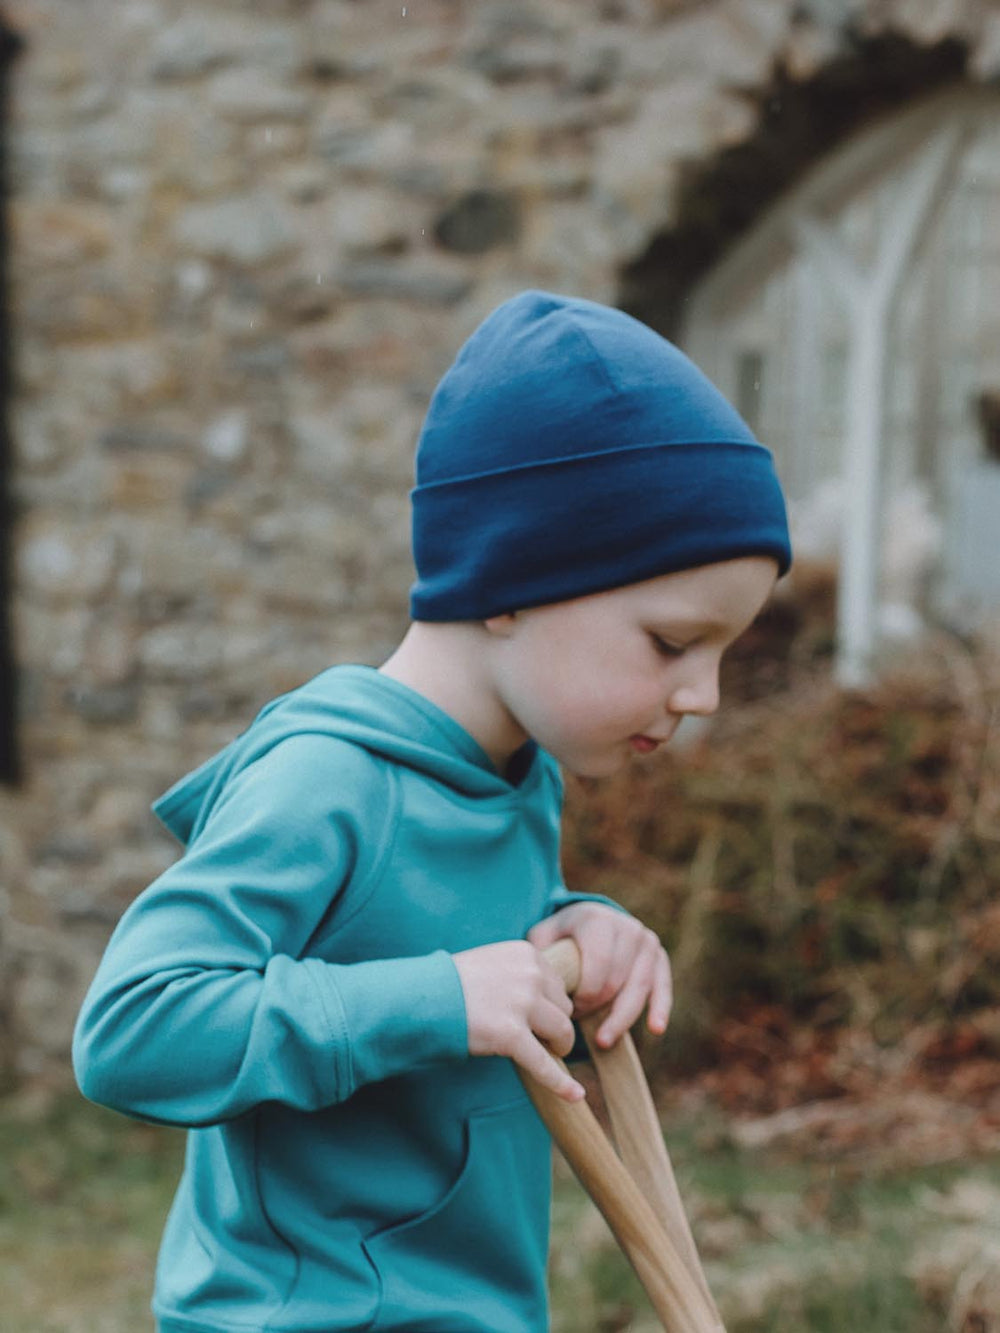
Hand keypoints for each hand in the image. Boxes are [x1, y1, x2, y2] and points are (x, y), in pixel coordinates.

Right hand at [452, 940, 585, 1102]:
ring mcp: (523, 1004)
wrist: (421, 998)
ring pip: (562, 1033)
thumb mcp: (493, 963)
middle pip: (565, 1008)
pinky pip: (545, 1064)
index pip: (558, 985)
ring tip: (547, 1054)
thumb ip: (521, 974)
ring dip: (558, 1047)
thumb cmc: (451, 985)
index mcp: (527, 954)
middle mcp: (531, 974)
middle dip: (554, 1025)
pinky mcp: (511, 1035)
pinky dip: (561, 1083)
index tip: (539, 1019)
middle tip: (539, 1038)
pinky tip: (575, 1095)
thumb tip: (548, 1000)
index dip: (550, 1006)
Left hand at [527, 902, 671, 1049]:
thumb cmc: (562, 937)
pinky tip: (655, 1028)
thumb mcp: (544, 937)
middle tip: (578, 1022)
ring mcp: (646, 941)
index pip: (598, 965)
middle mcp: (626, 927)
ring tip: (603, 1040)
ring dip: (621, 1018)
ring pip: (639, 988)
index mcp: (597, 919)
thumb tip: (537, 986)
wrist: (589, 922)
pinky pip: (663, 986)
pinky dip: (660, 1008)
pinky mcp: (659, 956)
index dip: (584, 994)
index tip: (567, 1010)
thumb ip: (539, 955)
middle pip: (617, 980)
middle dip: (597, 1006)